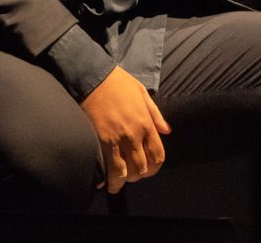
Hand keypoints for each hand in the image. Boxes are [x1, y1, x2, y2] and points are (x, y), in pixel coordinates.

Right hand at [79, 67, 170, 192]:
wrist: (93, 78)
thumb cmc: (118, 83)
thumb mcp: (142, 93)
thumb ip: (156, 115)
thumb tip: (167, 131)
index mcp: (146, 123)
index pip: (158, 155)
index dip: (155, 167)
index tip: (149, 170)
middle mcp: (134, 134)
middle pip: (143, 167)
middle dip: (140, 175)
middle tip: (133, 176)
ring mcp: (117, 139)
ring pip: (125, 171)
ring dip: (124, 180)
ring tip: (119, 181)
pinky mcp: (101, 140)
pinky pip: (108, 166)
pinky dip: (108, 178)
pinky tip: (104, 182)